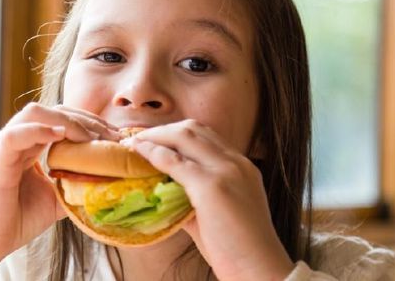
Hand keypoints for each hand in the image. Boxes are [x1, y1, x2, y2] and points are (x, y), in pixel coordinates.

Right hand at [0, 103, 120, 279]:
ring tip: (91, 139)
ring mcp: (1, 146)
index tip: (115, 136)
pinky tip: (61, 135)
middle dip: (85, 119)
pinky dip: (39, 130)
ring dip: (68, 122)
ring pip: (34, 113)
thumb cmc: (15, 220)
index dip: (88, 122)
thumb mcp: (56, 198)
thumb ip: (76, 184)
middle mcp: (13, 138)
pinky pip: (15, 135)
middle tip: (112, 137)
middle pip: (51, 110)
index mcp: (26, 143)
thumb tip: (108, 178)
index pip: (59, 118)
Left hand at [123, 120, 293, 280]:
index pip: (206, 136)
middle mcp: (235, 162)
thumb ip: (193, 197)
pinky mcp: (211, 186)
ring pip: (184, 135)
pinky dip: (154, 153)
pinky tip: (139, 154)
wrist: (259, 269)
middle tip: (140, 139)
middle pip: (194, 128)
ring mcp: (225, 171)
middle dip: (163, 130)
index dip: (177, 133)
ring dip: (156, 136)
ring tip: (135, 143)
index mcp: (242, 166)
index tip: (156, 140)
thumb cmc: (238, 249)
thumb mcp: (218, 213)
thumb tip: (164, 193)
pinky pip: (174, 161)